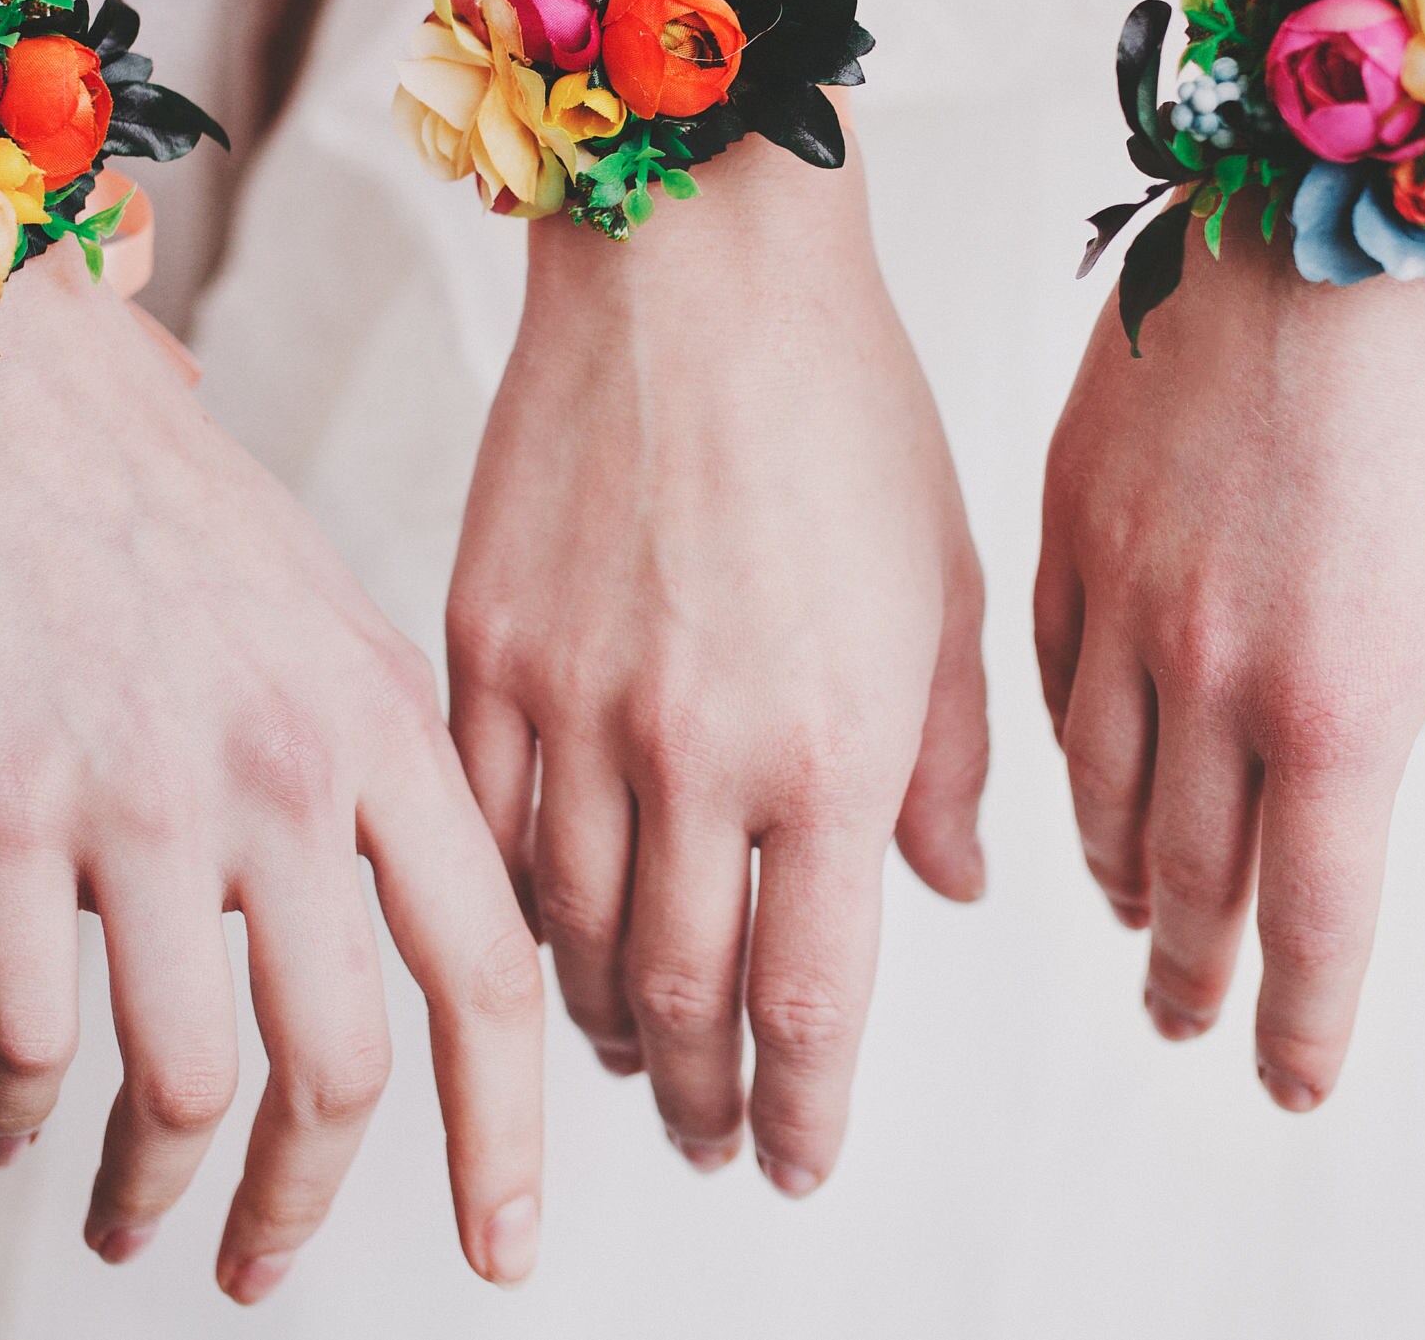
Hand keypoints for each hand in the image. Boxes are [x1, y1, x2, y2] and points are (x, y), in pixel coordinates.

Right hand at [0, 254, 543, 1300]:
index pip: (495, 969)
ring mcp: (149, 793)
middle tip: (272, 1275)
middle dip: (316, 1206)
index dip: (510, 1130)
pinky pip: (26, 1027)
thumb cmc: (130, 465)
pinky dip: (16, 1108)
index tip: (503, 1242)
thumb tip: (390, 873)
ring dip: (159, 1194)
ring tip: (127, 1230)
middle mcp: (290, 768)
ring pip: (193, 1081)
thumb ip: (361, 740)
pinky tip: (7, 1125)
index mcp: (385, 716)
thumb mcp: (311, 594)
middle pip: (352, 1063)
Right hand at [445, 146, 987, 1195]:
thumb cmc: (843, 404)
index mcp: (830, 746)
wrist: (692, 262)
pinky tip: (536, 938)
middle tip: (716, 1143)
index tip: (798, 1162)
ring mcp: (571, 704)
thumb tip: (945, 887)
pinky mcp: (479, 647)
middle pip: (683, 996)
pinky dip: (511, 907)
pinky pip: (480, 828)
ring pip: (570, 934)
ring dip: (606, 1024)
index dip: (803, 1108)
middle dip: (705, 1098)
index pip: (811, 999)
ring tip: (634, 1060)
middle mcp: (694, 750)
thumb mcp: (941, 589)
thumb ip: (940, 760)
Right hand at [1034, 223, 1424, 1109]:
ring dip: (1123, 871)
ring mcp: (1123, 598)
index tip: (1284, 1079)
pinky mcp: (1066, 525)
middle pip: (1191, 871)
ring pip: (1101, 788)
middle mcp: (1213, 672)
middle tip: (1188, 1017)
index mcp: (1340, 698)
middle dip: (1196, 965)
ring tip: (1137, 915)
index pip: (1312, 913)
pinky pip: (1048, 679)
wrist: (1337, 213)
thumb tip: (1314, 791)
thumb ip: (1369, 700)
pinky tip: (1086, 782)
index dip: (1299, 1014)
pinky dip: (1069, 752)